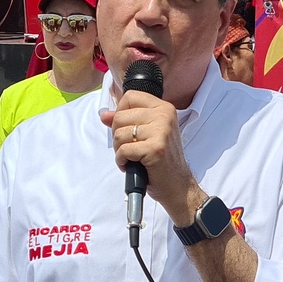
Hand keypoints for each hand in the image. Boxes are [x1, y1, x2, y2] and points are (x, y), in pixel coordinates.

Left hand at [102, 92, 199, 224]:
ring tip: (132, 157)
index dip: (120, 113)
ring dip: (119, 150)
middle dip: (118, 136)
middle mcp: (164, 116)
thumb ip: (125, 121)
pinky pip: (123, 150)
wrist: (177, 185)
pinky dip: (122, 161)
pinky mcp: (155, 148)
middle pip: (120, 116)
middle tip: (130, 148)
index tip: (126, 128)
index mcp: (163, 108)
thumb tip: (104, 115)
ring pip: (119, 134)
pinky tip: (131, 165)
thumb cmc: (161, 161)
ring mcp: (161, 131)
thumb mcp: (145, 135)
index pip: (130, 96)